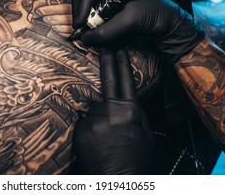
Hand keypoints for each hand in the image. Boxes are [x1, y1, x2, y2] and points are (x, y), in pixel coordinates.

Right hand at [72, 0, 204, 62]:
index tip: (80, 25)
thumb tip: (84, 37)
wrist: (171, 22)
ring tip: (86, 29)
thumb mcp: (130, 21)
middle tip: (79, 28)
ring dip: (84, 12)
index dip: (81, 5)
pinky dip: (90, 15)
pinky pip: (93, 2)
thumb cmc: (156, 15)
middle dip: (79, 8)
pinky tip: (93, 26)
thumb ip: (106, 30)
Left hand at [72, 48, 152, 174]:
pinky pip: (85, 122)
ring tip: (107, 137)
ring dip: (100, 116)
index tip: (117, 47)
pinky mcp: (79, 130)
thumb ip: (135, 112)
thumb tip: (127, 98)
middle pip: (107, 85)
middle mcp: (109, 112)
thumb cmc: (135, 158)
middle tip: (104, 46)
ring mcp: (92, 120)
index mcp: (129, 111)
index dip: (121, 61)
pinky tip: (97, 142)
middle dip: (106, 61)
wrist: (116, 179)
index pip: (124, 80)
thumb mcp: (144, 133)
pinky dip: (90, 128)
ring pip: (95, 109)